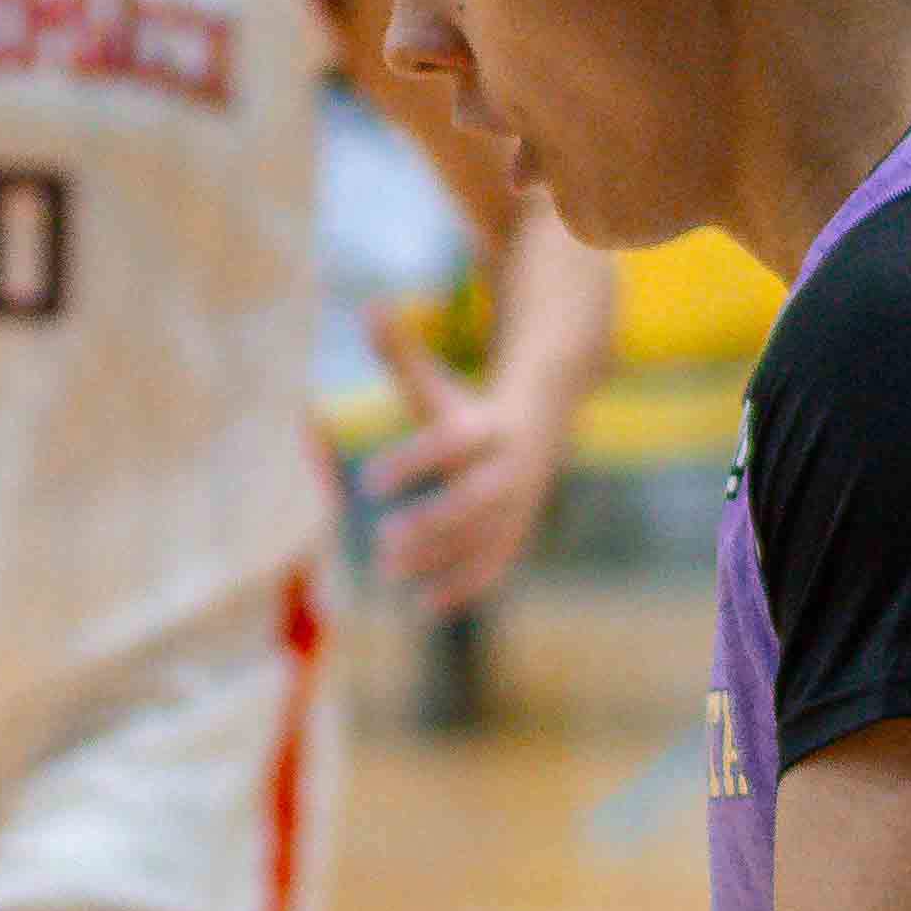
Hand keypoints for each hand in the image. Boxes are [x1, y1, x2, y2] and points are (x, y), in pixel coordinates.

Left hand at [357, 300, 566, 616]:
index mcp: (487, 427)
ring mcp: (520, 504)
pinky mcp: (518, 529)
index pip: (449, 446)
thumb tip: (369, 304)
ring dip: (440, 558)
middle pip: (474, 501)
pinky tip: (427, 606)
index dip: (412, 464)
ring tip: (389, 576)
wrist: (542, 421)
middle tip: (381, 544)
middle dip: (431, 525)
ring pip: (484, 537)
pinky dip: (466, 583)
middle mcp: (510, 468)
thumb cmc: (469, 404)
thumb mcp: (436, 381)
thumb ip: (402, 351)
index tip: (367, 482)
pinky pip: (497, 561)